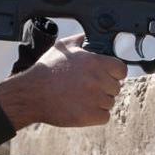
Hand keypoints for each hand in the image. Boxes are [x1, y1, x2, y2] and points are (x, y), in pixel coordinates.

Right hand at [0, 33, 126, 129]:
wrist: (32, 94)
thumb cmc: (46, 70)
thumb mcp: (62, 47)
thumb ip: (79, 40)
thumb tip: (86, 37)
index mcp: (95, 63)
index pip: (122, 69)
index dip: (115, 73)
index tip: (108, 75)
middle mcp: (98, 80)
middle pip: (116, 87)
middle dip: (106, 87)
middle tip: (90, 87)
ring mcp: (95, 100)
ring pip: (110, 102)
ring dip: (100, 101)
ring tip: (83, 98)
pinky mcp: (89, 116)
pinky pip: (104, 117)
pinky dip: (96, 115)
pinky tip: (84, 108)